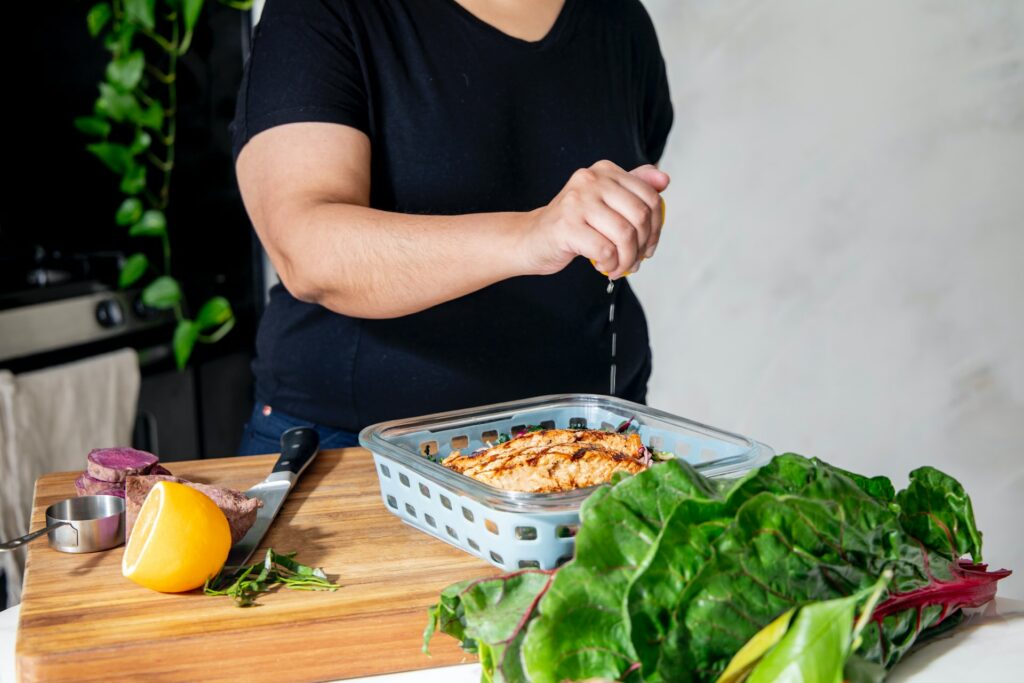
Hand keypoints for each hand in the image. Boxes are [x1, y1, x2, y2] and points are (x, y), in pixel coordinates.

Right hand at [519, 160, 669, 278]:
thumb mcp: (604, 202)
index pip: (649, 196)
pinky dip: (610, 265)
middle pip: (640, 216)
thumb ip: (633, 188)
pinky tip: (603, 267)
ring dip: (628, 260)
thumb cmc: (573, 224)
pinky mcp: (567, 226)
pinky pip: (605, 251)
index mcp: (604, 171)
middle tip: (635, 260)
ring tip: (620, 267)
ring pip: (625, 235)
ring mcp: (577, 202)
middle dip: (643, 245)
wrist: (531, 239)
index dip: (656, 227)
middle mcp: (591, 180)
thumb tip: (664, 179)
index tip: (647, 245)